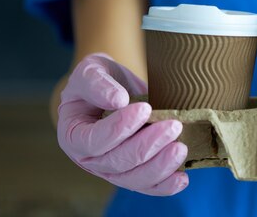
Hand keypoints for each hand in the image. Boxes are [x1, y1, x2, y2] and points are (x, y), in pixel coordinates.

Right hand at [58, 53, 188, 195]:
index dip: (119, 128)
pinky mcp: (132, 174)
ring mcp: (111, 170)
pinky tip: (182, 178)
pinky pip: (147, 186)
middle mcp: (90, 159)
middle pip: (117, 163)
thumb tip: (118, 100)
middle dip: (147, 146)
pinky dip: (165, 185)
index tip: (145, 108)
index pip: (94, 141)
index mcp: (73, 135)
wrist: (115, 89)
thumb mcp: (90, 71)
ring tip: (181, 148)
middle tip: (173, 126)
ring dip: (160, 167)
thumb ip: (97, 83)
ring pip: (134, 179)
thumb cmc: (99, 80)